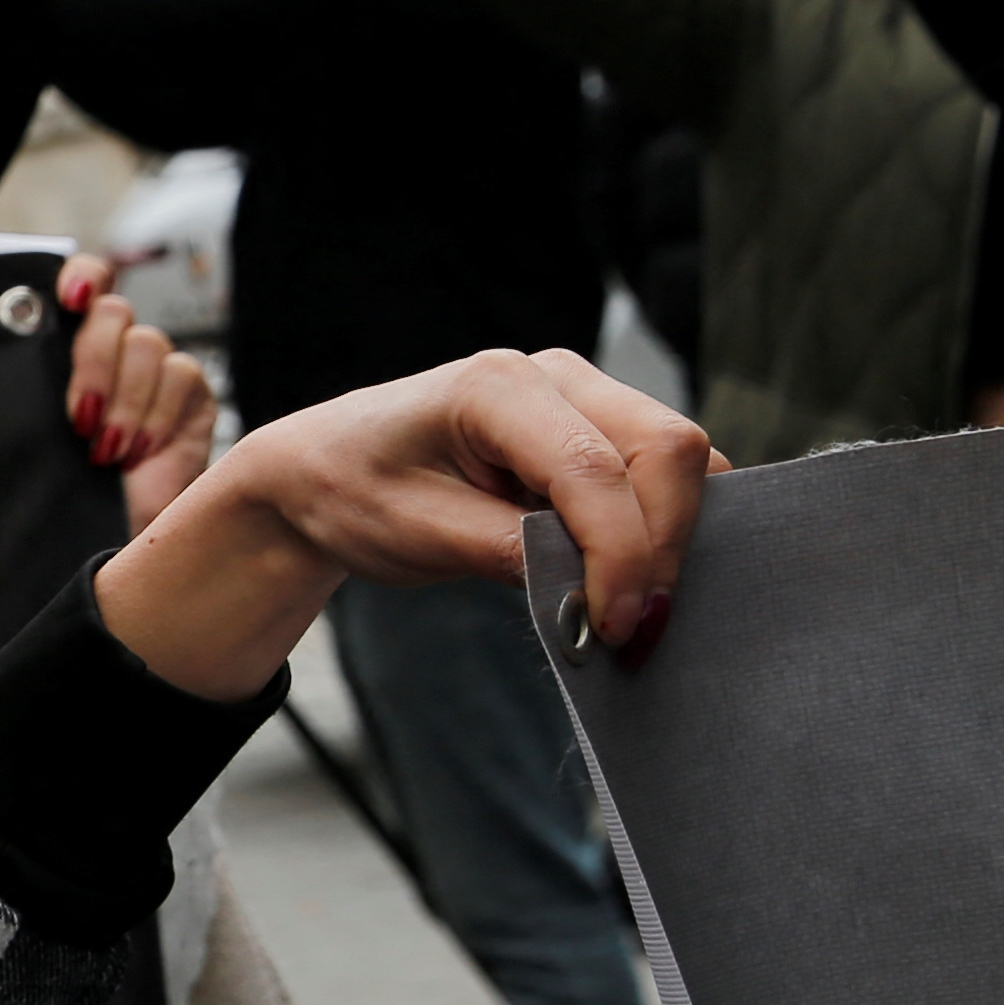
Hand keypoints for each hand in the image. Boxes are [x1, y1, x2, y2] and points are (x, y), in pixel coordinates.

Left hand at [57, 255, 216, 527]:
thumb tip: (13, 342)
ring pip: (148, 344)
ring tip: (105, 450)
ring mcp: (156, 369)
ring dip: (124, 400)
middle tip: (79, 419)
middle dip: (94, 363)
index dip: (80, 277)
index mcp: (70, 347)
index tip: (68, 300)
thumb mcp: (34, 433)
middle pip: (112, 312)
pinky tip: (138, 451)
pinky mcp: (193, 393)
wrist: (109, 539)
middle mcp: (116, 350)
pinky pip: (180, 376)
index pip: (85, 280)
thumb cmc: (63, 489)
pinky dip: (155, 416)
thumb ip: (32, 386)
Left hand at [98, 348, 716, 699]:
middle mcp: (553, 375)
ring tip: (632, 608)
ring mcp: (583, 395)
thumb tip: (595, 590)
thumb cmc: (352, 490)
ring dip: (674, 536)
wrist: (324, 468)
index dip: (621, 554)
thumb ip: (507, 552)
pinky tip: (634, 577)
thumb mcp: (416, 533)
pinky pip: (663, 473)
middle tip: (634, 629)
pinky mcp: (597, 427)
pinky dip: (663, 526)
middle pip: (666, 450)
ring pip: (679, 460)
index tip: (615, 627)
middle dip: (664, 544)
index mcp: (494, 387)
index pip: (594, 469)